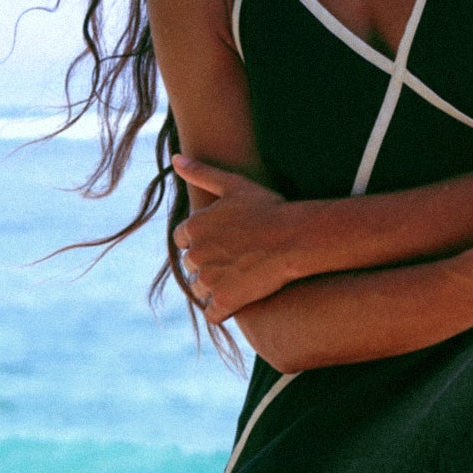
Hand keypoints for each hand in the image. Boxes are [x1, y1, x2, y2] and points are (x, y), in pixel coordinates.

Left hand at [172, 156, 293, 320]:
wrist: (297, 238)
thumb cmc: (268, 208)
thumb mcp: (233, 184)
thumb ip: (201, 172)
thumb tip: (175, 158)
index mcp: (193, 227)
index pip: (183, 241)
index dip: (203, 242)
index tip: (225, 241)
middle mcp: (196, 255)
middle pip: (192, 266)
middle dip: (209, 264)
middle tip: (237, 259)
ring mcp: (210, 279)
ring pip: (200, 290)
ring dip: (215, 287)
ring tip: (241, 277)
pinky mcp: (226, 301)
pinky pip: (212, 313)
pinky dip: (221, 310)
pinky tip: (239, 300)